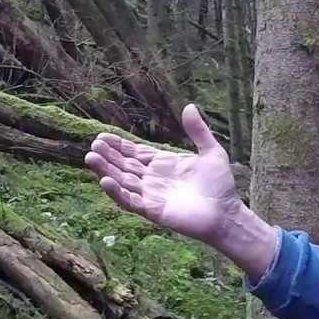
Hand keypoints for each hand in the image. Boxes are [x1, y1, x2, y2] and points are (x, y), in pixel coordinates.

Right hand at [84, 103, 240, 244]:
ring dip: (106, 171)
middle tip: (94, 145)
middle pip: (124, 166)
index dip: (118, 145)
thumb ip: (198, 131)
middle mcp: (152, 179)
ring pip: (122, 182)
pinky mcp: (153, 211)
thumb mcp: (210, 152)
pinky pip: (130, 201)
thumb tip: (188, 106)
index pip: (134, 152)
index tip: (102, 137)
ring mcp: (151, 195)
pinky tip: (105, 181)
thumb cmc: (220, 184)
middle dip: (108, 156)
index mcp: (162, 164)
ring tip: (91, 158)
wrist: (226, 213)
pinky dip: (117, 192)